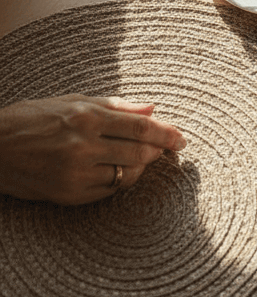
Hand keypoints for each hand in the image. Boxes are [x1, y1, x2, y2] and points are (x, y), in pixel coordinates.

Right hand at [0, 95, 186, 204]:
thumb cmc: (34, 118)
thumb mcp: (75, 101)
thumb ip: (117, 105)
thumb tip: (153, 108)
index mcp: (87, 117)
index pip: (140, 128)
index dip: (166, 134)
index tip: (181, 139)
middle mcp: (82, 145)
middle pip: (138, 153)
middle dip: (159, 152)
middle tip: (169, 149)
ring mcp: (74, 173)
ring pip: (125, 175)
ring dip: (141, 167)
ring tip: (144, 159)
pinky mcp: (66, 195)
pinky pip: (106, 191)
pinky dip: (119, 182)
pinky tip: (120, 171)